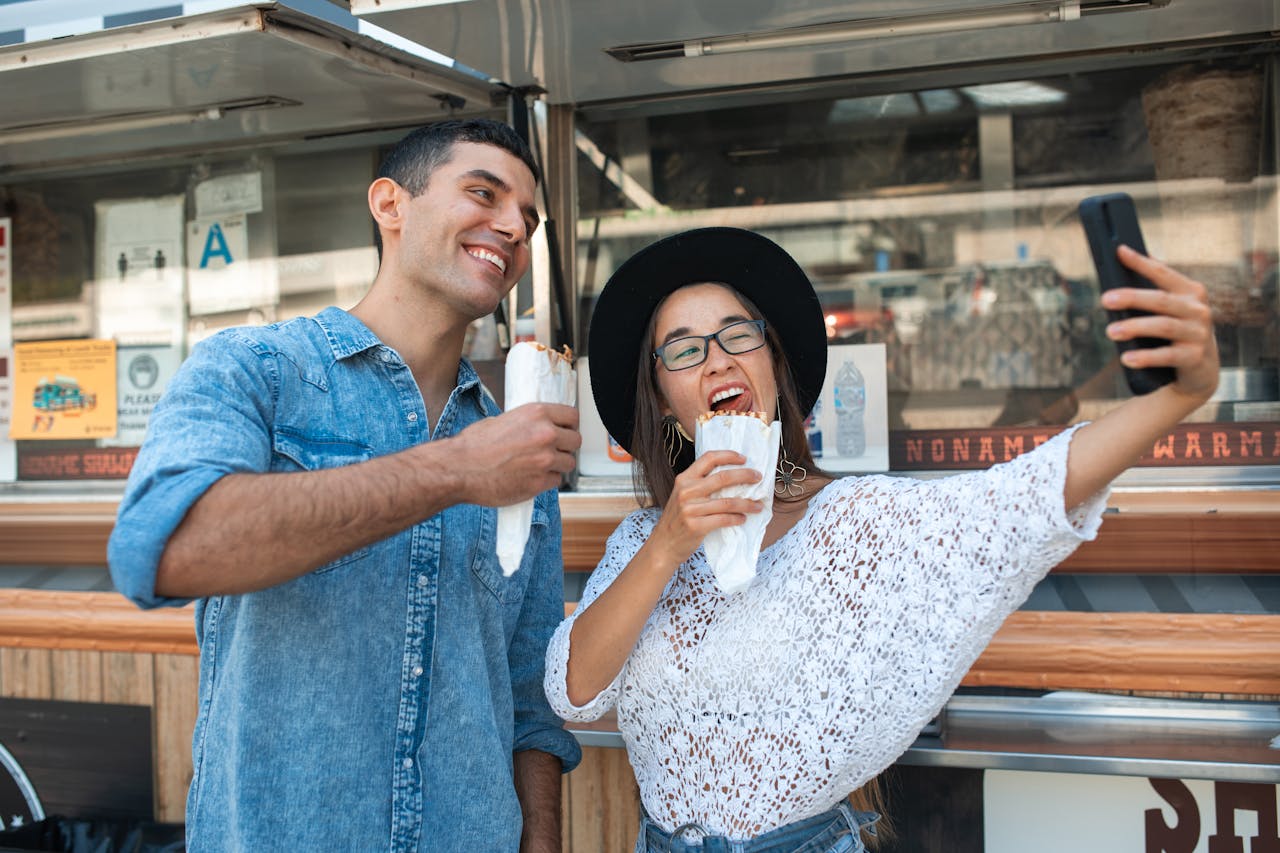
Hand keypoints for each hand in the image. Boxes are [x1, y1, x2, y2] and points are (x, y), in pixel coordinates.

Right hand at [451, 403, 580, 505]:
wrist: (458, 469)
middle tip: (553, 450)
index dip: (569, 425)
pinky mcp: (539, 483)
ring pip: (569, 463)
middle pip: (576, 441)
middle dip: (566, 446)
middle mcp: (545, 434)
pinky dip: (546, 481)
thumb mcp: (502, 420)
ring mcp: (545, 460)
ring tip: (539, 466)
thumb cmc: (473, 445)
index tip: (566, 430)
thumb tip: (539, 428)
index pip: (572, 416)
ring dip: (558, 465)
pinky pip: (555, 481)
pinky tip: (531, 478)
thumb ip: (527, 424)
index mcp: (537, 414)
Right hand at [650, 450, 763, 565]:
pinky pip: (724, 519)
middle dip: (745, 475)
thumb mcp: (682, 496)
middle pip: (723, 477)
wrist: (663, 545)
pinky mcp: (696, 526)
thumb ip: (700, 485)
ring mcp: (690, 509)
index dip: (728, 455)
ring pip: (728, 502)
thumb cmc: (677, 519)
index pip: (708, 458)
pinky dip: (737, 518)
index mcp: (684, 479)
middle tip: (758, 477)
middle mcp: (686, 491)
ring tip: (758, 506)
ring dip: (747, 504)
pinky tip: (743, 519)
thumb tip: (732, 477)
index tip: (744, 458)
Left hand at [1105, 245, 1219, 402]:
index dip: (1141, 262)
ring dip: (1135, 327)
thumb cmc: (1176, 332)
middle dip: (1132, 298)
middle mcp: (1198, 310)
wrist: (1200, 368)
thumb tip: (1120, 269)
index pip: (1163, 273)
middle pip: (1161, 300)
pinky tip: (1126, 358)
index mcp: (1190, 292)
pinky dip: (1145, 357)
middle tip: (1105, 299)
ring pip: (1164, 326)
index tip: (1119, 251)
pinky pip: (1167, 356)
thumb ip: (1152, 292)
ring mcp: (1198, 333)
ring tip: (1111, 331)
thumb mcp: (1170, 310)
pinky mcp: (1194, 357)